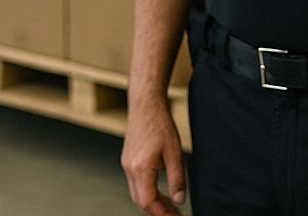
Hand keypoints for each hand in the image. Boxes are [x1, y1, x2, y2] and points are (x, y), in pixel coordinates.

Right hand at [122, 98, 186, 214]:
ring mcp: (127, 164)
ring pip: (137, 193)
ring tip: (171, 206)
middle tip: (176, 214)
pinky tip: (161, 191)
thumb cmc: (160, 124)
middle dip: (158, 211)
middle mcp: (130, 169)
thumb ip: (177, 179)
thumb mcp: (174, 153)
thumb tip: (180, 200)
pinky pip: (136, 183)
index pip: (148, 202)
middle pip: (141, 201)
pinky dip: (148, 191)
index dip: (162, 213)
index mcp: (140, 169)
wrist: (145, 104)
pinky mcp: (128, 160)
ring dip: (153, 202)